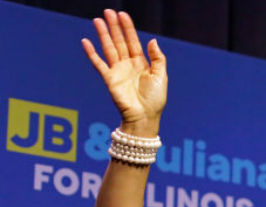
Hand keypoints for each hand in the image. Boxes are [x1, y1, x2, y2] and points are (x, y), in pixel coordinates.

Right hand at [81, 9, 166, 132]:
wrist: (145, 117)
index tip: (123, 15)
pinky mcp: (109, 79)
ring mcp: (117, 71)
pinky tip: (86, 41)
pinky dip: (92, 53)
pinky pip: (98, 63)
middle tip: (108, 12)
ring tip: (97, 20)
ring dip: (103, 35)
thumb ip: (158, 58)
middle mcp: (128, 65)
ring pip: (109, 48)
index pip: (133, 41)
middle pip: (120, 42)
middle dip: (114, 27)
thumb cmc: (155, 99)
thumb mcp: (161, 76)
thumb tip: (152, 40)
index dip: (128, 28)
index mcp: (142, 63)